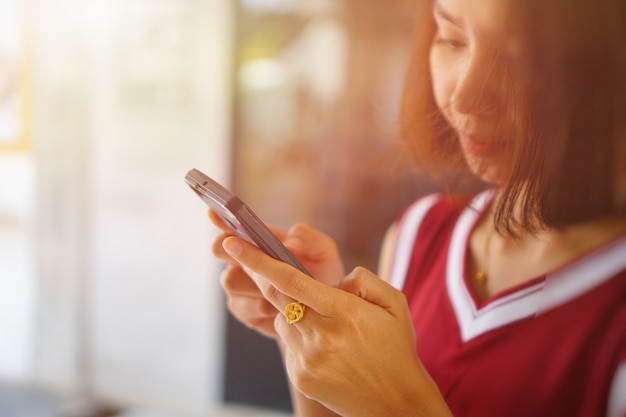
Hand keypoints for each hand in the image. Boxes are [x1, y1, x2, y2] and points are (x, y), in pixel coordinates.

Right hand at [209, 209, 344, 338]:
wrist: (327, 311)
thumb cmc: (321, 273)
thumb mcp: (323, 250)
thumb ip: (309, 237)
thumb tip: (290, 245)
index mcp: (260, 240)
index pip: (234, 224)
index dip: (221, 218)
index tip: (214, 212)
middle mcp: (243, 260)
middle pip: (219, 249)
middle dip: (230, 250)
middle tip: (250, 255)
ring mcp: (240, 286)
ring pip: (231, 280)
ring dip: (255, 284)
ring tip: (281, 290)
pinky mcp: (244, 311)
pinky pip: (242, 306)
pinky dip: (262, 307)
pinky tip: (278, 310)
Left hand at [222, 237, 452, 416]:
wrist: (396, 402)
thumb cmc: (396, 347)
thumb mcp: (393, 303)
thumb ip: (362, 280)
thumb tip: (335, 280)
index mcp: (343, 312)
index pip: (290, 280)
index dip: (258, 261)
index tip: (232, 244)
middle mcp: (320, 335)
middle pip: (276, 296)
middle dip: (258, 274)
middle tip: (247, 257)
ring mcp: (307, 359)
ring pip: (282, 319)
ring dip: (292, 311)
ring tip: (325, 323)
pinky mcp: (300, 375)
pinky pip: (288, 343)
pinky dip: (298, 335)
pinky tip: (324, 346)